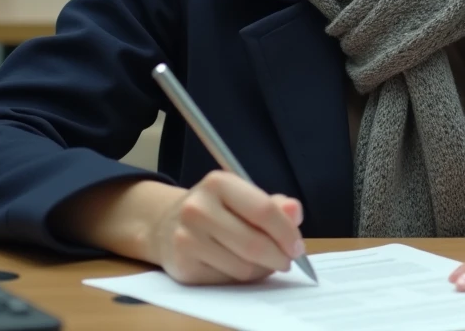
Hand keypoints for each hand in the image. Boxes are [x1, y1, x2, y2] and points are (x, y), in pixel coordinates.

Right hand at [148, 170, 305, 284]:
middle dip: (279, 257)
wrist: (166, 224)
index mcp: (218, 183)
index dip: (286, 232)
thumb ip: (274, 205)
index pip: (263, 210)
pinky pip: (226, 281)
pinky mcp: (182, 266)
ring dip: (262, 270)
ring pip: (242, 267)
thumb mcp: (243, 197)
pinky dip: (242, 278)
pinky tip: (241, 267)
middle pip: (254, 243)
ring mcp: (187, 238)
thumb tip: (295, 212)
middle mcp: (198, 208)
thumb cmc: (217, 209)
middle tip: (287, 260)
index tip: (297, 246)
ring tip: (264, 262)